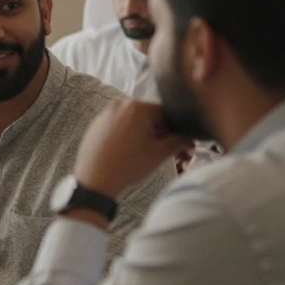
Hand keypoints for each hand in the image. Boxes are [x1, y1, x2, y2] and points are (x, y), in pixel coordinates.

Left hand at [73, 99, 190, 199]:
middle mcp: (119, 104)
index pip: (165, 114)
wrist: (94, 179)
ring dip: (144, 135)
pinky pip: (118, 127)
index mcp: (137, 106)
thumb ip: (179, 141)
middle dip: (159, 133)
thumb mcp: (160, 153)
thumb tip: (189, 138)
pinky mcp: (95, 125)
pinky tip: (129, 152)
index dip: (174, 130)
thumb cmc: (128, 164)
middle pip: (148, 117)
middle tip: (166, 151)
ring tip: (147, 153)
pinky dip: (127, 136)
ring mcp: (105, 114)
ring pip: (132, 122)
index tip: (180, 145)